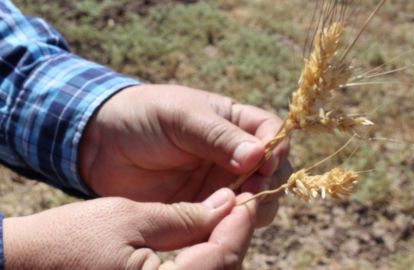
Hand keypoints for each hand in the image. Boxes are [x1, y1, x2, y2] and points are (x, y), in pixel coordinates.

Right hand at [4, 189, 256, 269]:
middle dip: (235, 237)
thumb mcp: (130, 217)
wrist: (22, 265)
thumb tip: (228, 204)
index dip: (240, 223)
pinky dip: (205, 261)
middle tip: (239, 204)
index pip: (225, 256)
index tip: (248, 195)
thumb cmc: (68, 240)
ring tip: (224, 216)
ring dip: (223, 249)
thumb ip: (185, 215)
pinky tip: (203, 238)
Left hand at [80, 84, 290, 226]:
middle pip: (272, 173)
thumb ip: (219, 136)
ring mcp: (221, 184)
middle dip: (268, 184)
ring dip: (253, 208)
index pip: (272, 133)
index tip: (265, 163)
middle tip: (251, 191)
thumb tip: (258, 155)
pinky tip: (216, 224)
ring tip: (233, 207)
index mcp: (235, 123)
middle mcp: (235, 156)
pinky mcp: (203, 209)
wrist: (102, 144)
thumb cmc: (145, 116)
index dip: (276, 148)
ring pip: (256, 201)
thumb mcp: (182, 116)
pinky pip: (227, 221)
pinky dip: (229, 225)